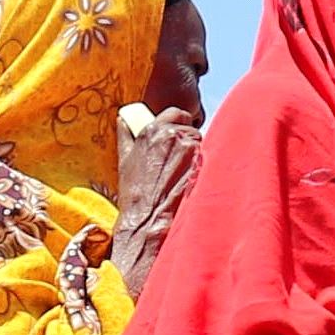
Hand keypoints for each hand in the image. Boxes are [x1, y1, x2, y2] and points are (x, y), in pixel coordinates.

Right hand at [112, 105, 205, 290]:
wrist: (147, 220)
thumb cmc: (136, 193)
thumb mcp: (125, 160)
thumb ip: (126, 135)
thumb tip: (123, 118)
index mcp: (154, 130)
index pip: (178, 113)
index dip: (181, 124)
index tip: (179, 137)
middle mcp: (174, 136)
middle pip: (193, 129)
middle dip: (190, 142)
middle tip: (182, 162)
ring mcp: (191, 150)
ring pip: (203, 144)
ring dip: (199, 155)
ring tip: (187, 175)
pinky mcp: (204, 166)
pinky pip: (212, 159)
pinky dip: (206, 168)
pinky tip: (196, 181)